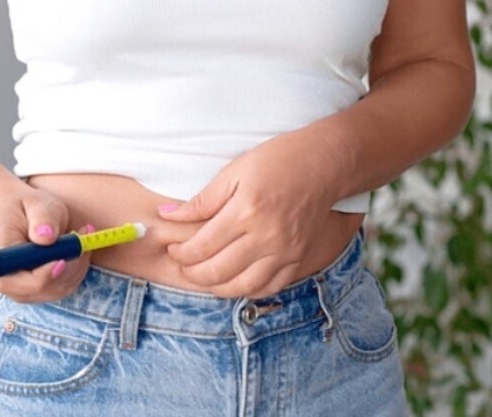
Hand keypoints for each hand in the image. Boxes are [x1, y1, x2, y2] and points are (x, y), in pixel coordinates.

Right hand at [0, 186, 94, 302]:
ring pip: (58, 289)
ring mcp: (24, 289)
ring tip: (82, 235)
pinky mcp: (41, 290)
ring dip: (77, 265)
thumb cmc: (24, 207)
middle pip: (40, 289)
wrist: (17, 215)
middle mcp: (6, 280)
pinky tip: (80, 246)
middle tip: (81, 238)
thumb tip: (47, 237)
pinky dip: (79, 267)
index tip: (62, 260)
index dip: (39, 277)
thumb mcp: (35, 202)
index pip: (11, 281)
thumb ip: (42, 217)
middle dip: (68, 267)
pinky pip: (66, 286)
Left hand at [158, 131, 343, 298]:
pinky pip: (269, 287)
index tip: (173, 248)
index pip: (202, 246)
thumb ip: (202, 200)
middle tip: (183, 264)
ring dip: (216, 287)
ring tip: (203, 277)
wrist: (326, 164)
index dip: (181, 253)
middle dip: (192, 273)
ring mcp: (285, 252)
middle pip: (218, 271)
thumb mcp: (234, 171)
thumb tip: (166, 214)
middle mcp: (266, 237)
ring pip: (242, 286)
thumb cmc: (278, 160)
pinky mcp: (299, 259)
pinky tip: (234, 282)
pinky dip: (247, 290)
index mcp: (246, 212)